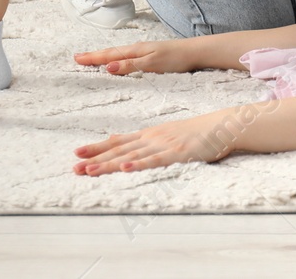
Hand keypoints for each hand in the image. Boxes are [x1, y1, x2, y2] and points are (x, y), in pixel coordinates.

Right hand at [73, 37, 201, 75]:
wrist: (196, 52)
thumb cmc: (176, 58)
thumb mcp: (152, 64)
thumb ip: (130, 66)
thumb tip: (108, 67)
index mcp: (135, 50)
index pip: (109, 55)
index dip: (92, 58)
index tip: (77, 59)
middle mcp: (137, 49)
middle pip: (111, 52)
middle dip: (94, 55)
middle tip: (77, 57)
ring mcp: (144, 51)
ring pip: (118, 53)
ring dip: (103, 56)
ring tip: (92, 58)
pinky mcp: (150, 55)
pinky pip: (127, 56)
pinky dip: (116, 58)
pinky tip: (117, 61)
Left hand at [73, 110, 236, 175]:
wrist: (221, 125)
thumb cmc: (196, 132)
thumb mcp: (167, 135)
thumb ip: (147, 142)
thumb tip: (126, 147)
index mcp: (149, 134)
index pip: (118, 141)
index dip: (97, 148)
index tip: (78, 153)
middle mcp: (152, 138)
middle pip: (119, 150)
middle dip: (96, 159)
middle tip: (75, 167)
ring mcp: (163, 145)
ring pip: (132, 156)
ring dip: (110, 164)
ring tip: (90, 170)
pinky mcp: (177, 154)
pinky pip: (155, 161)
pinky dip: (139, 165)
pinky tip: (125, 168)